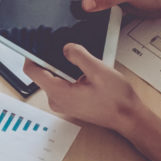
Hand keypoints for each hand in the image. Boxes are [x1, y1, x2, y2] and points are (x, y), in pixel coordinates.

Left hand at [25, 47, 147, 135]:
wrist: (128, 117)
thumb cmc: (117, 100)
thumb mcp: (99, 71)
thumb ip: (79, 56)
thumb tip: (66, 47)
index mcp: (59, 93)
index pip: (31, 71)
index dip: (31, 54)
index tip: (37, 42)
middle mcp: (57, 100)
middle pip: (42, 73)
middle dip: (52, 59)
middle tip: (69, 51)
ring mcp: (62, 103)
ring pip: (52, 77)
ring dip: (63, 67)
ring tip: (82, 66)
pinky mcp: (69, 102)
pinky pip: (61, 84)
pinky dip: (69, 75)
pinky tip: (84, 74)